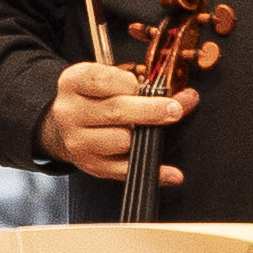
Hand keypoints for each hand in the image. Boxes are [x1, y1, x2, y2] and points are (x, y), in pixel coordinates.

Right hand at [44, 57, 201, 180]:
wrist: (66, 125)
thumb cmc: (94, 98)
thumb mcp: (106, 79)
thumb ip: (140, 84)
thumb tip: (187, 97)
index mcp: (73, 82)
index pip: (102, 80)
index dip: (129, 83)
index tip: (150, 85)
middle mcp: (70, 112)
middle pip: (115, 111)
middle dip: (151, 110)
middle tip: (174, 110)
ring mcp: (78, 140)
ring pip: (120, 140)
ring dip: (143, 136)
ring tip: (152, 129)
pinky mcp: (91, 164)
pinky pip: (126, 171)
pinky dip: (154, 171)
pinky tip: (172, 172)